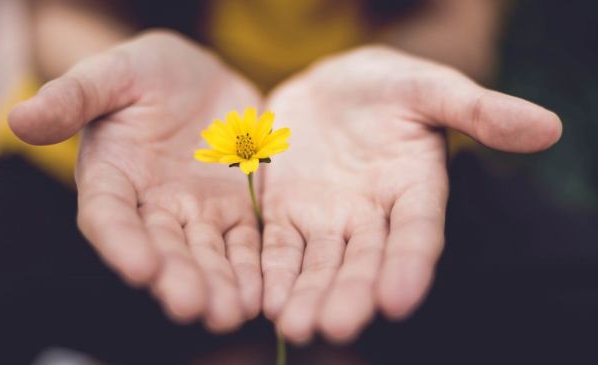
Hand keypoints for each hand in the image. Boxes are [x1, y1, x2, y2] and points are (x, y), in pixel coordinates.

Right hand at [9, 31, 262, 330]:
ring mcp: (197, 211)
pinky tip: (262, 293)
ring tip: (231, 312)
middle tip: (193, 306)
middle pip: (163, 248)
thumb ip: (74, 97)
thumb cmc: (147, 73)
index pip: (110, 216)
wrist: (199, 78)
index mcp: (113, 178)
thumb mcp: (113, 74)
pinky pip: (245, 242)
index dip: (122, 243)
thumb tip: (20, 119)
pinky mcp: (236, 209)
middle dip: (178, 278)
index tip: (140, 268)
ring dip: (219, 284)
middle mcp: (153, 206)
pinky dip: (252, 268)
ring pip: (207, 254)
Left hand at [260, 46, 561, 342]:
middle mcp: (372, 216)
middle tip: (336, 327)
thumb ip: (479, 110)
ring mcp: (327, 219)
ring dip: (308, 295)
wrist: (331, 87)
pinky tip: (265, 300)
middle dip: (350, 294)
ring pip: (319, 265)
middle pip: (363, 261)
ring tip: (296, 326)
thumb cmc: (388, 86)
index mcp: (414, 190)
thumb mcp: (430, 88)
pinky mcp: (286, 214)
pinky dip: (273, 273)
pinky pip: (279, 248)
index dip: (410, 265)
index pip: (417, 234)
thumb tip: (548, 128)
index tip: (398, 300)